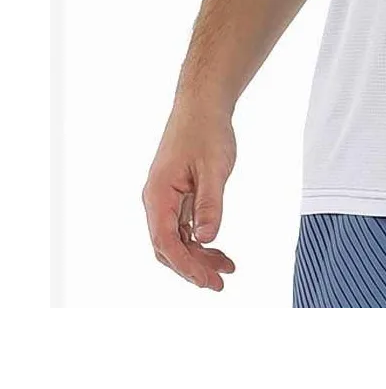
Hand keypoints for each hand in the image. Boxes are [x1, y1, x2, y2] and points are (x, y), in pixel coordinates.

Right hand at [142, 103, 236, 289]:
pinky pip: (183, 226)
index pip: (166, 241)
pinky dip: (199, 240)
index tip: (205, 280)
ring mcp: (165, 199)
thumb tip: (206, 238)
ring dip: (198, 256)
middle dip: (192, 267)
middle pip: (167, 247)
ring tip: (226, 268)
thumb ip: (210, 204)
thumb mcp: (214, 168)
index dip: (185, 265)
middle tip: (219, 282)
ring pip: (176, 239)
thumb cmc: (206, 131)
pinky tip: (217, 249)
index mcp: (158, 195)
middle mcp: (156, 200)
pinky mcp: (176, 195)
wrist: (202, 106)